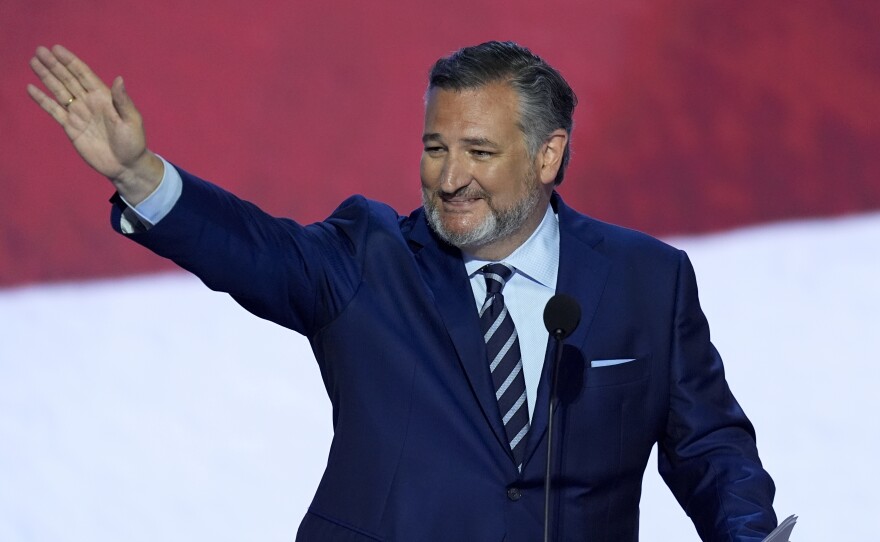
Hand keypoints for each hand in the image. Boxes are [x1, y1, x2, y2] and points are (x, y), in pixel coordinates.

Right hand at [27, 45, 162, 203]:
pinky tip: (31, 88)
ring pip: (59, 91)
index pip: (84, 75)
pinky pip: (54, 110)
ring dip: (46, 77)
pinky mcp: (71, 127)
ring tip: (33, 61)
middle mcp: (89, 102)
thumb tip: (119, 79)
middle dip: (54, 65)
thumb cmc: (133, 143)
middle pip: (68, 79)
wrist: (125, 166)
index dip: (70, 62)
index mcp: (104, 97)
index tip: (57, 49)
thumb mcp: (131, 121)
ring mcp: (79, 114)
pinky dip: (42, 100)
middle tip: (39, 50)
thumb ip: (122, 101)